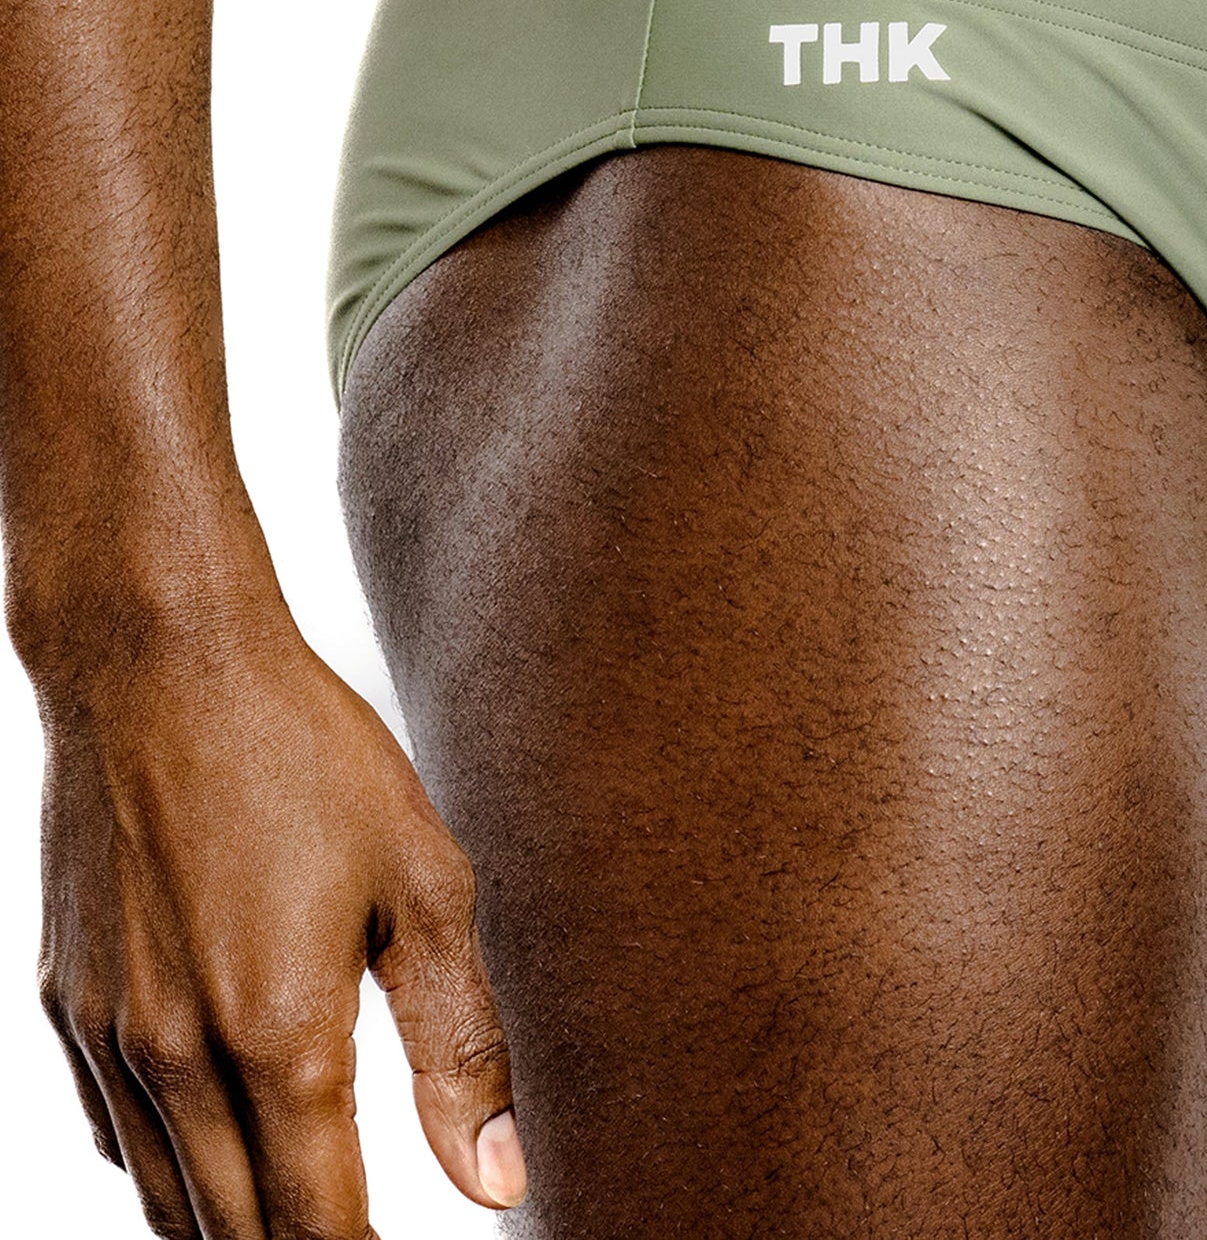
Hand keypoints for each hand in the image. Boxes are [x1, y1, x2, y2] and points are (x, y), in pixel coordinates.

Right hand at [30, 536, 524, 1238]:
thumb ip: (460, 1045)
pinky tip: (219, 1150)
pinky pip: (116, 1136)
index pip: (317, 1231)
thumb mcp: (425, 882)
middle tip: (358, 1236)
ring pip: (165, 1203)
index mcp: (280, 1038)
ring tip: (298, 1220)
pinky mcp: (63, 1007)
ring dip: (231, 1232)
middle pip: (235, 1238)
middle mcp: (176, 1061)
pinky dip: (168, 1170)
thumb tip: (500, 1183)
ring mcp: (105, 1039)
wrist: (159, 665)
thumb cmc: (309, 757)